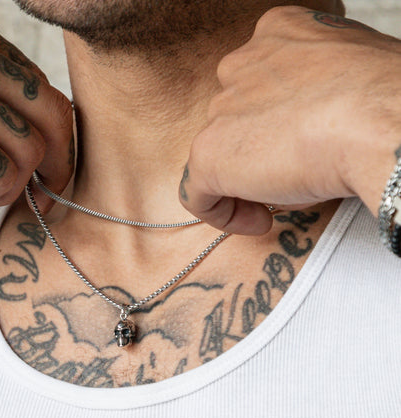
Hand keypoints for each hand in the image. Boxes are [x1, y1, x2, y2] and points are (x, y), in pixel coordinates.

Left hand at [181, 5, 400, 234]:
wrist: (381, 122)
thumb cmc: (383, 101)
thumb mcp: (346, 78)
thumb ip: (311, 94)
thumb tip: (301, 136)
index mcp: (276, 33)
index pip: (256, 85)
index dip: (272, 125)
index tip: (295, 150)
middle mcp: (240, 65)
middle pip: (234, 120)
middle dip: (257, 153)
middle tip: (290, 177)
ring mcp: (220, 109)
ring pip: (217, 155)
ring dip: (244, 183)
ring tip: (281, 201)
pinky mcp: (208, 153)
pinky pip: (196, 193)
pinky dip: (221, 213)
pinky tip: (257, 222)